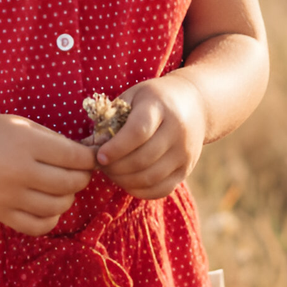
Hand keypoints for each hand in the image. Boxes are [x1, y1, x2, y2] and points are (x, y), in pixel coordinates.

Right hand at [0, 114, 95, 234]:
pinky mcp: (2, 214)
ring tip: (63, 187)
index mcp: (25, 144)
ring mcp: (9, 197)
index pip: (73, 157)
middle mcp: (17, 172)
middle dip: (82, 177)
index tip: (92, 158)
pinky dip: (52, 218)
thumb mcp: (26, 126)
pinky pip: (39, 226)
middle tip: (81, 172)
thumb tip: (89, 157)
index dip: (89, 159)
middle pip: (69, 183)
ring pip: (57, 206)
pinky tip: (50, 205)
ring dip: (68, 197)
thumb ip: (56, 141)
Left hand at [93, 75, 206, 198]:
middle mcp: (177, 131)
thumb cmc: (154, 99)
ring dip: (125, 180)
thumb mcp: (133, 96)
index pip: (138, 132)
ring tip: (111, 173)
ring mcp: (185, 152)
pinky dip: (140, 190)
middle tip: (101, 165)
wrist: (195, 104)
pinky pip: (161, 189)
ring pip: (151, 177)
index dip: (116, 148)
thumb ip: (112, 117)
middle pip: (143, 159)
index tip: (99, 156)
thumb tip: (91, 145)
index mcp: (160, 107)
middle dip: (116, 167)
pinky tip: (127, 181)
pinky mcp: (187, 169)